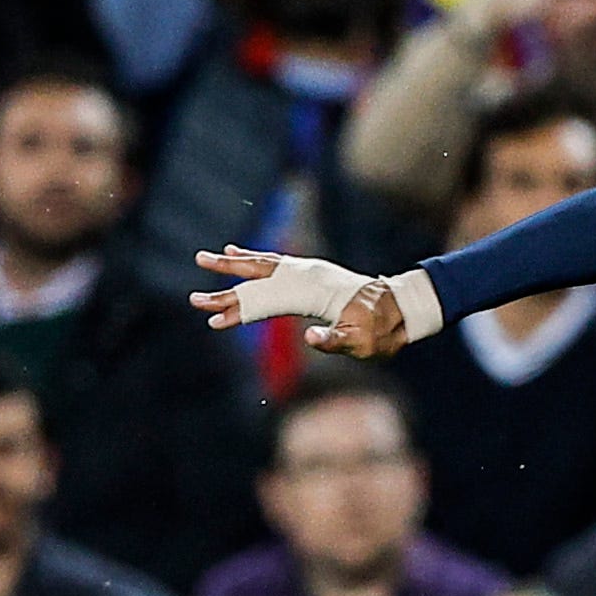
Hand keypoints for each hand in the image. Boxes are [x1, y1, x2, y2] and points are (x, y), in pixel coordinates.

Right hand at [193, 249, 420, 357]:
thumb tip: (310, 337)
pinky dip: (255, 258)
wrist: (401, 309)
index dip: (239, 312)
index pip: (265, 303)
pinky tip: (239, 253)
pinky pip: (276, 264)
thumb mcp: (361, 341)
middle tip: (193, 298)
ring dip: (234, 264)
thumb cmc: (382, 330)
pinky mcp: (311, 276)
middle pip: (257, 280)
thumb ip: (335, 339)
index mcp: (311, 295)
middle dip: (225, 288)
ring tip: (205, 258)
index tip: (215, 319)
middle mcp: (306, 279)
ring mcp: (308, 274)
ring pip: (263, 266)